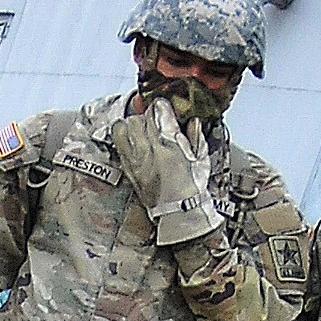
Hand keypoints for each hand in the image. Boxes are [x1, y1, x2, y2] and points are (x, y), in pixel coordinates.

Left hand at [112, 98, 220, 245]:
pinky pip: (119, 145)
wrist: (179, 214)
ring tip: (137, 129)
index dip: (161, 106)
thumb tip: (192, 122)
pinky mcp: (129, 170)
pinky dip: (123, 139)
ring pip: (123, 128)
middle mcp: (149, 150)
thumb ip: (195, 137)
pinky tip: (130, 140)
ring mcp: (136, 161)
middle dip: (145, 116)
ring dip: (129, 125)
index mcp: (170, 144)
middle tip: (151, 120)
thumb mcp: (201, 159)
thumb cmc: (192, 189)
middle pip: (137, 118)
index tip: (163, 107)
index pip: (158, 111)